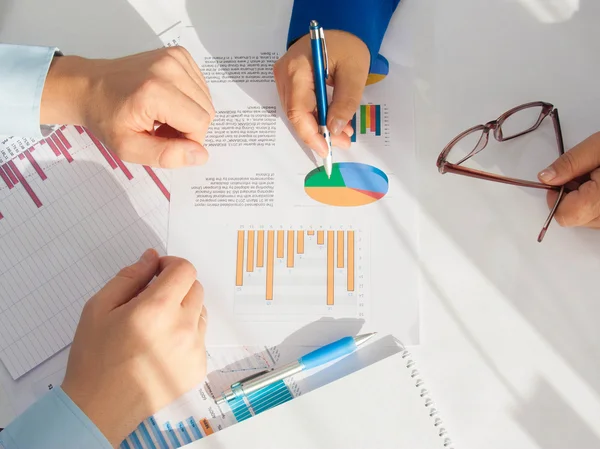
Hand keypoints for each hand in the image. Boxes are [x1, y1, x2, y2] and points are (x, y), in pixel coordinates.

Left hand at [41, 47, 214, 167]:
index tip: (164, 139)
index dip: (188, 140)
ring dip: (189, 113)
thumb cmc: (106, 118)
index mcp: (155, 92)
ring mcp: (174, 58)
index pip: (200, 123)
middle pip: (206, 111)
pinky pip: (200, 86)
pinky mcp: (178, 54)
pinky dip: (188, 98)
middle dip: (189, 127)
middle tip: (161, 128)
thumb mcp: (128, 148)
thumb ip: (166, 156)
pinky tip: (168, 101)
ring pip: (206, 99)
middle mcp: (168, 68)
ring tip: (162, 115)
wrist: (88, 87)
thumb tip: (200, 155)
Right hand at [61, 249, 207, 446]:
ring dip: (183, 310)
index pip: (185, 270)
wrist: (100, 407)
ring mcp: (194, 350)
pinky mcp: (199, 367)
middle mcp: (183, 328)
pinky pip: (199, 338)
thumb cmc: (95, 357)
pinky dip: (185, 335)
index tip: (157, 273)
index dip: (171, 265)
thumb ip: (130, 277)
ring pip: (200, 312)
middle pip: (196, 288)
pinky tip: (160, 348)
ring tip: (155, 327)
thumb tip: (152, 257)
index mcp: (157, 309)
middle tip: (151, 300)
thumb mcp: (99, 308)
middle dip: (176, 286)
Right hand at [273, 31, 369, 156]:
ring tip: (343, 134)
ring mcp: (283, 78)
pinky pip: (299, 106)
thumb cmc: (347, 47)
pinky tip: (333, 123)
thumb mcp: (354, 73)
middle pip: (296, 114)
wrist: (339, 33)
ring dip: (318, 126)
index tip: (326, 149)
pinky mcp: (288, 82)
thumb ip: (345, 102)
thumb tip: (334, 129)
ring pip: (297, 113)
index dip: (311, 134)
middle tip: (342, 143)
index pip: (298, 109)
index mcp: (298, 68)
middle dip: (318, 133)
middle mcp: (284, 73)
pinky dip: (316, 117)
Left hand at [538, 132, 599, 226]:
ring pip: (588, 220)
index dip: (557, 195)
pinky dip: (597, 204)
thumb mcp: (599, 146)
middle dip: (572, 196)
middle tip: (589, 173)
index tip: (564, 177)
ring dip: (586, 200)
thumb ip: (570, 164)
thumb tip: (545, 178)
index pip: (564, 214)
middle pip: (575, 218)